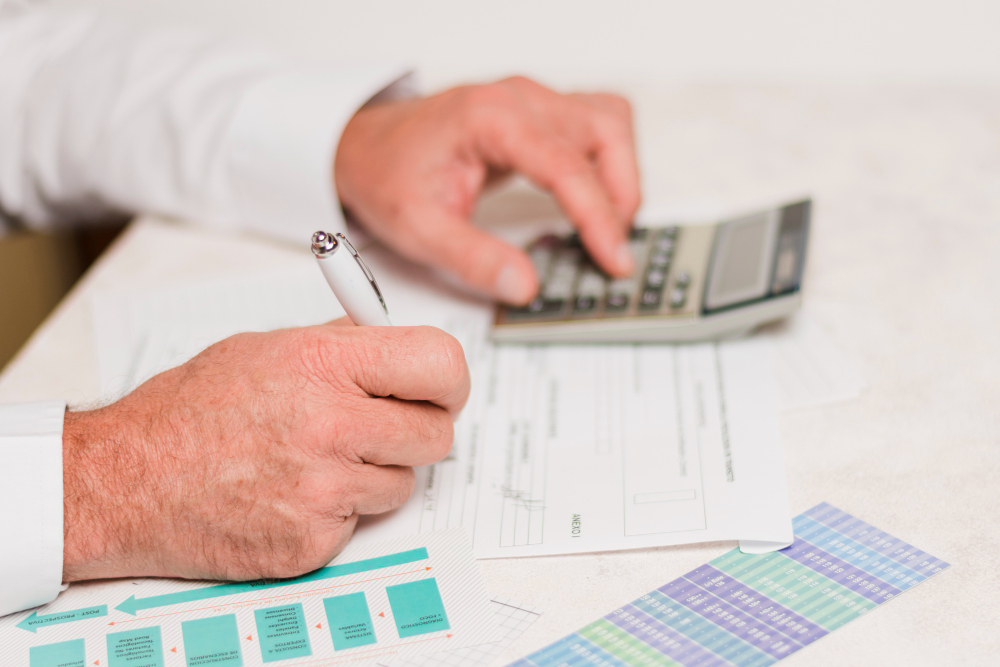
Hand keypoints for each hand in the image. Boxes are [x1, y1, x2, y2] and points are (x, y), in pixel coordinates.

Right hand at [61, 321, 468, 581]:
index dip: (449, 380)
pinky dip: (339, 511)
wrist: (126, 480)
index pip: (440, 364)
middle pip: (437, 434)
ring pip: (404, 482)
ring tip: (318, 460)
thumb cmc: (190, 412)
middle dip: (416, 430)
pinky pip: (362, 522)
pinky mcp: (314, 540)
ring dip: (375, 473)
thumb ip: (342, 346)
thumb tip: (398, 346)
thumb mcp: (269, 348)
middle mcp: (332, 424)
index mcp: (324, 363)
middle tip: (382, 427)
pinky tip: (293, 493)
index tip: (440, 389)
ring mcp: (325, 488)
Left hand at [335, 76, 640, 304]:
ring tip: (607, 228)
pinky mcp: (537, 113)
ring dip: (620, 175)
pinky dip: (607, 162)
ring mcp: (531, 101)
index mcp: (490, 117)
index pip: (566, 164)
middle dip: (620, 195)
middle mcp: (518, 98)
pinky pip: (595, 126)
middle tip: (612, 249)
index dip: (598, 216)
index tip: (613, 258)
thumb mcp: (418, 227)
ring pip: (609, 123)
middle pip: (605, 132)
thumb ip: (473, 259)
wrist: (363, 146)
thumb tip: (525, 286)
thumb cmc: (386, 174)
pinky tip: (594, 199)